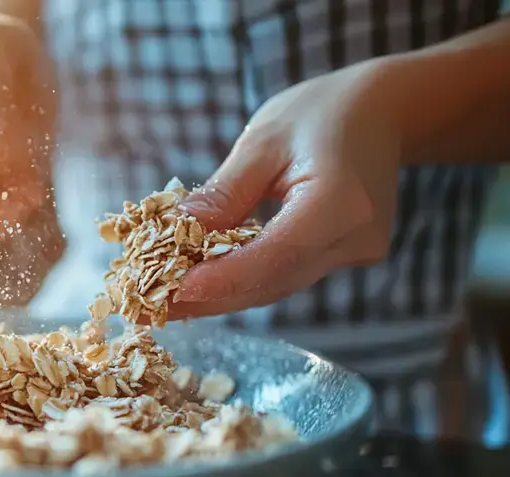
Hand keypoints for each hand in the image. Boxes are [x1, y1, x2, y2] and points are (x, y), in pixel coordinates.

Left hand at [170, 59, 403, 317]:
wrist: (382, 111)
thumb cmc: (320, 113)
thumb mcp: (261, 142)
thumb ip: (222, 194)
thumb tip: (173, 236)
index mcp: (340, 202)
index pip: (274, 256)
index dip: (221, 280)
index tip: (173, 292)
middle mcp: (355, 237)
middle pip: (272, 282)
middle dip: (210, 296)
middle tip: (153, 306)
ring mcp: (356, 253)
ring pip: (276, 286)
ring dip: (222, 294)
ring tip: (166, 298)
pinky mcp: (347, 257)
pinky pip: (286, 275)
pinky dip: (244, 279)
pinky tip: (204, 281)